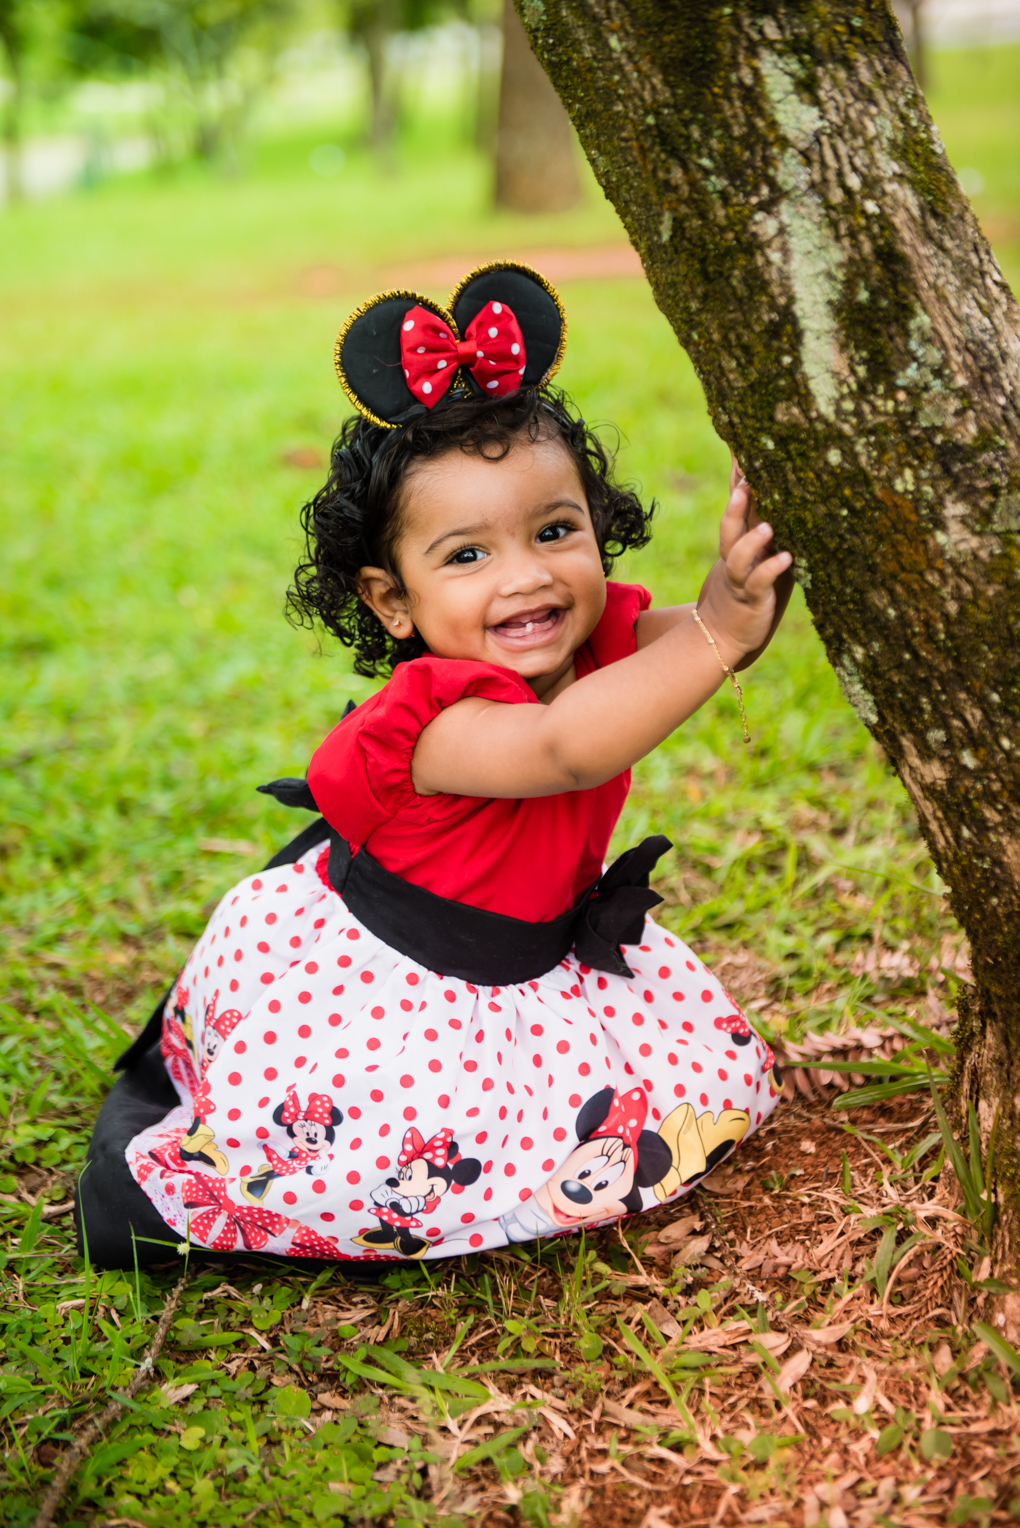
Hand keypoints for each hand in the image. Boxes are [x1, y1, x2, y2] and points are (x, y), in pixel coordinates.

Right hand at [697, 463, 792, 667]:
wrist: (723, 632)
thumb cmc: (750, 587)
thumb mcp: (758, 551)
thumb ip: (766, 521)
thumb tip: (781, 490)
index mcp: (739, 538)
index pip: (737, 502)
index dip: (738, 476)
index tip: (743, 447)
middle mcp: (735, 554)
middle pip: (731, 524)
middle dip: (738, 504)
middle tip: (747, 480)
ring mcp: (740, 576)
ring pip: (738, 554)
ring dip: (751, 540)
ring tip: (768, 526)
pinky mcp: (751, 597)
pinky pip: (759, 582)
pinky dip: (770, 569)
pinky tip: (787, 558)